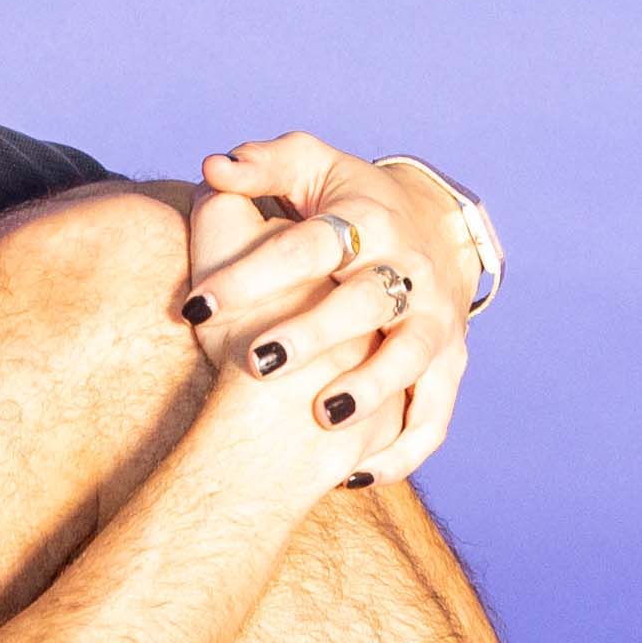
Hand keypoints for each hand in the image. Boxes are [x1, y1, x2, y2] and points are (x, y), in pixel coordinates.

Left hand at [177, 132, 476, 483]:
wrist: (433, 235)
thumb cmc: (348, 205)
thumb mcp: (311, 170)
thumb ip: (261, 167)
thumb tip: (214, 166)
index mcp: (368, 220)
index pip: (306, 244)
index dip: (249, 274)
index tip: (193, 305)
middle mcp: (408, 269)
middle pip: (364, 301)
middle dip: (313, 332)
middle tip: (257, 361)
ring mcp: (433, 320)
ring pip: (411, 356)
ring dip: (372, 389)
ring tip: (321, 416)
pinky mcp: (448, 365)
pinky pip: (433, 416)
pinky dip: (403, 450)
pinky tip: (353, 476)